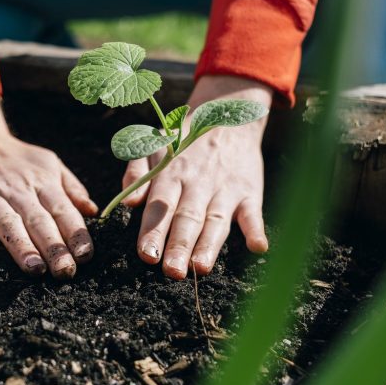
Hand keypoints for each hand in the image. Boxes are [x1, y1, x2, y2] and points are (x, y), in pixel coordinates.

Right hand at [0, 80, 97, 277]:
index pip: (63, 210)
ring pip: (7, 223)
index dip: (75, 233)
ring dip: (21, 247)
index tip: (86, 255)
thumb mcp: (49, 163)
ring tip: (35, 269)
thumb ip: (71, 188)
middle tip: (65, 271)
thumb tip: (93, 211)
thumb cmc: (17, 159)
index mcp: (42, 182)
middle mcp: (17, 191)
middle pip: (38, 221)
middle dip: (54, 247)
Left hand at [121, 75, 272, 279]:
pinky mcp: (249, 191)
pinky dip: (256, 229)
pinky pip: (254, 212)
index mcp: (171, 174)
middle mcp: (197, 183)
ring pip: (216, 221)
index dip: (153, 231)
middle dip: (179, 246)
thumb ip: (137, 172)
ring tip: (201, 268)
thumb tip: (128, 203)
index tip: (146, 255)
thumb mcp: (153, 145)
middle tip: (172, 271)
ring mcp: (225, 188)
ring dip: (209, 245)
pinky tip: (258, 247)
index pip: (160, 207)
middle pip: (187, 218)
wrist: (227, 113)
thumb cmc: (183, 139)